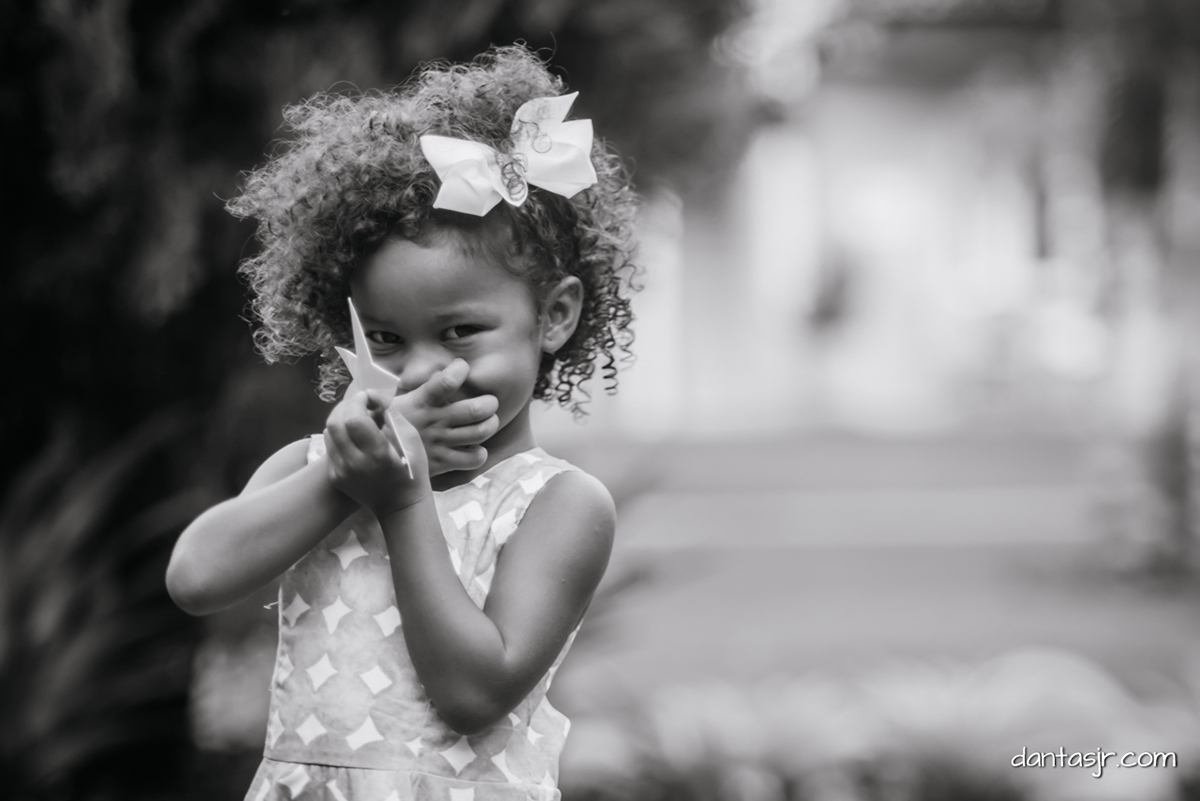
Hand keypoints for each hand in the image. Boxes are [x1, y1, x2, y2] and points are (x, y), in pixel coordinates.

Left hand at [324, 390, 429, 515]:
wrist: (400, 505)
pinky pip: (329, 448)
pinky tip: (353, 438)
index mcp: (376, 453)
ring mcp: (341, 472)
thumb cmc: (412, 470)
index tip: (368, 397)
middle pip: (334, 423)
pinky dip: (339, 436)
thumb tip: (372, 395)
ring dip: (340, 420)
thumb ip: (391, 414)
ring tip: (356, 419)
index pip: (354, 418)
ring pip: (328, 433)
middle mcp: (354, 463)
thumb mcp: (411, 439)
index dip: (358, 402)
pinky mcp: (335, 477)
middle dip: (345, 406)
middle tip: (359, 404)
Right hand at [390, 359, 499, 475]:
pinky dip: (480, 453)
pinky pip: (473, 459)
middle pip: (476, 409)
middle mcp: (436, 421)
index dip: (460, 370)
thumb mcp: (387, 403)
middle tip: (489, 403)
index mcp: (422, 402)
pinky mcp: (444, 462)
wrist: (375, 461)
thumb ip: (401, 388)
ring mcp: (441, 442)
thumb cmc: (384, 427)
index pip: (448, 381)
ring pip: (480, 432)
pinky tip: (475, 448)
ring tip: (488, 421)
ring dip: (490, 425)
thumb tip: (399, 375)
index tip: (462, 367)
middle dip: (489, 404)